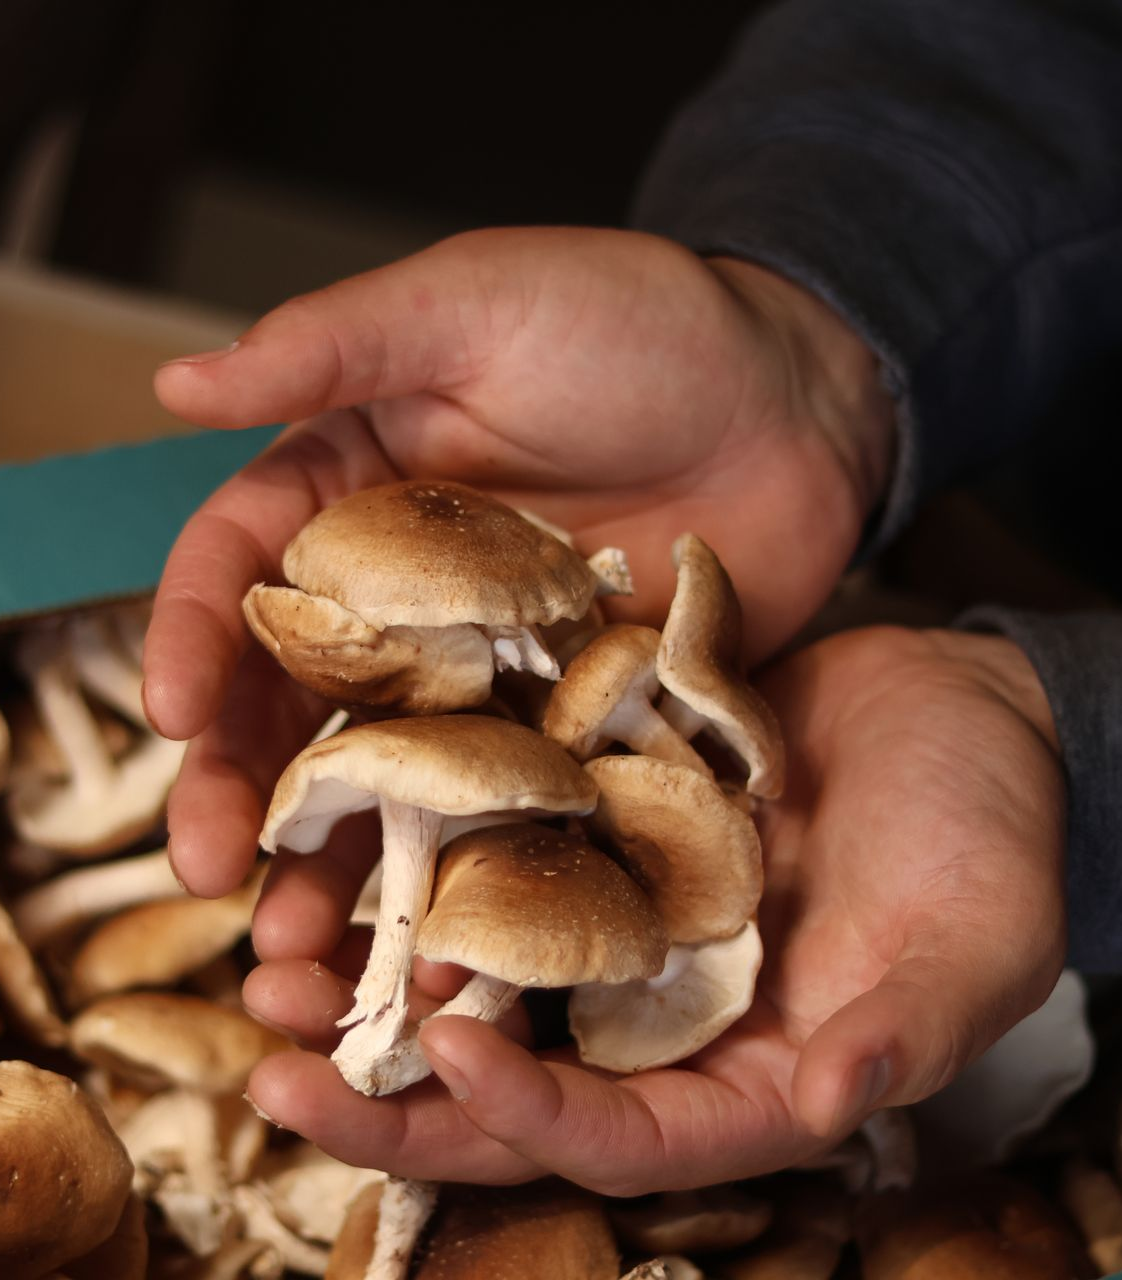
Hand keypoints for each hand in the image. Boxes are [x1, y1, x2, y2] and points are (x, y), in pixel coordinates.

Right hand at [141, 227, 892, 896]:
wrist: (796, 395)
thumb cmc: (634, 319)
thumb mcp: (472, 303)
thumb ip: (332, 347)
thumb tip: (177, 380)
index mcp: (359, 492)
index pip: (248, 570)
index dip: (199, 639)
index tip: (172, 715)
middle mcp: (412, 597)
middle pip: (303, 698)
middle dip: (247, 783)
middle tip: (206, 872)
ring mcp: (496, 671)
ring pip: (397, 772)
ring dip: (341, 858)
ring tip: (293, 945)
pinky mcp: (579, 722)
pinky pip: (515, 803)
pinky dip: (479, 866)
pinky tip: (446, 935)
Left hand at [241, 625, 1065, 1191]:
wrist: (955, 707)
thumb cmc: (989, 832)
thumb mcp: (973, 935)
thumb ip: (904, 1025)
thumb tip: (836, 1101)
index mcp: (743, 1069)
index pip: (619, 1132)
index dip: (531, 1113)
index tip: (446, 1055)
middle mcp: (657, 1009)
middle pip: (508, 1074)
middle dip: (390, 1085)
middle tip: (273, 1062)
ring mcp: (616, 915)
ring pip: (475, 971)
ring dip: (372, 976)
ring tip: (266, 957)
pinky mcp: (595, 823)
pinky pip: (493, 855)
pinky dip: (420, 855)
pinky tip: (345, 831)